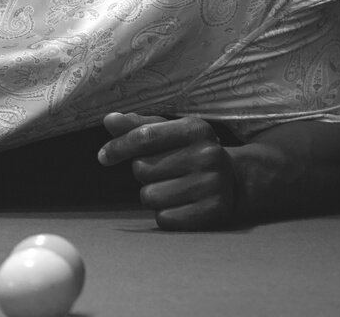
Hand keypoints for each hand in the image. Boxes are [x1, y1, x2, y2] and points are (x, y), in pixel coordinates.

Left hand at [99, 112, 239, 229]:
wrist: (235, 180)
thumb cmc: (191, 152)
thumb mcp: (171, 132)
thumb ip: (139, 126)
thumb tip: (109, 120)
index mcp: (195, 129)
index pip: (145, 136)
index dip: (118, 146)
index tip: (104, 156)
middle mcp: (206, 155)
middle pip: (142, 169)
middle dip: (143, 172)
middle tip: (162, 171)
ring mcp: (211, 185)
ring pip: (150, 196)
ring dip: (152, 194)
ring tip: (171, 187)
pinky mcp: (212, 213)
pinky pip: (164, 219)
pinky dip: (165, 214)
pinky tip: (179, 204)